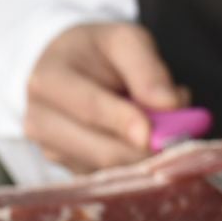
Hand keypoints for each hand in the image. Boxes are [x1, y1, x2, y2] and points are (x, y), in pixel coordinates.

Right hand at [25, 22, 188, 172]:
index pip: (90, 108)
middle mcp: (40, 120)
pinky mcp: (68, 168)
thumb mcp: (125, 40)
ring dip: (144, 155)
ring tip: (162, 124)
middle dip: (144, 149)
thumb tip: (170, 104)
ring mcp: (51, 149)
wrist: (67, 66)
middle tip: (181, 138)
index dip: (124, 122)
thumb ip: (148, 68)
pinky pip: (109, 180)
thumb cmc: (98, 51)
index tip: (152, 133)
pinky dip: (136, 165)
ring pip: (108, 170)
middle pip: (98, 150)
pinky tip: (145, 141)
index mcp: (48, 81)